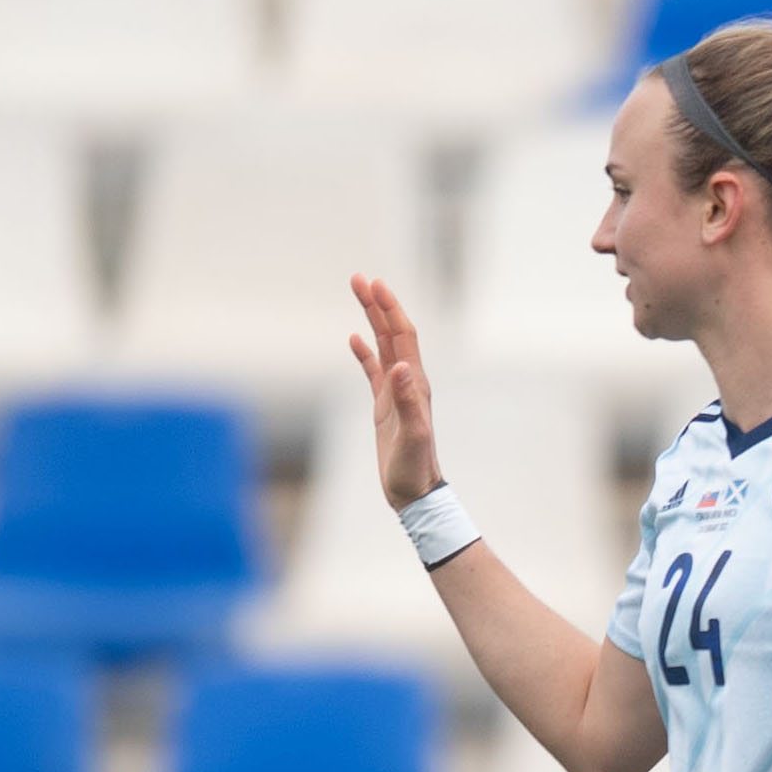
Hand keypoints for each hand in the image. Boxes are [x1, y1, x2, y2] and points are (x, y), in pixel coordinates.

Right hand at [348, 274, 443, 511]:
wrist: (414, 492)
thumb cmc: (414, 468)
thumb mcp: (412, 435)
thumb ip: (407, 402)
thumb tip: (401, 367)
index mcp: (416, 384)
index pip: (403, 337)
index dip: (391, 310)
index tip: (375, 284)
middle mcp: (409, 383)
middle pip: (393, 334)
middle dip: (378, 305)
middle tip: (359, 278)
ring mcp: (397, 392)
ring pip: (383, 347)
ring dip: (372, 320)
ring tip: (358, 293)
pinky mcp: (385, 406)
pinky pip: (374, 371)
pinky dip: (365, 352)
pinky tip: (355, 338)